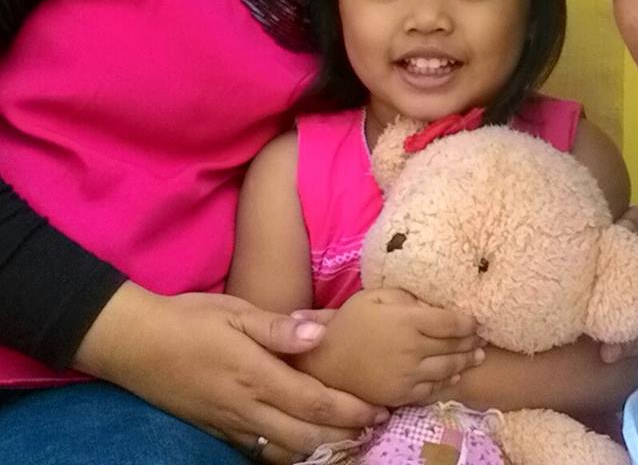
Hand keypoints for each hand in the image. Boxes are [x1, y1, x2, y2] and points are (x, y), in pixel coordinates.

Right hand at [73, 282, 384, 463]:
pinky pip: (259, 452)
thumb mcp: (235, 311)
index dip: (349, 410)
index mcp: (257, 376)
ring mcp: (230, 424)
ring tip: (347, 440)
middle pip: (305, 436)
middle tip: (373, 426)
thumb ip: (278, 327)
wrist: (134, 344)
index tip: (377, 409)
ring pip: (283, 451)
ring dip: (319, 449)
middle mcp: (247, 408)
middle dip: (343, 435)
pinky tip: (301, 445)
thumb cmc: (189, 319)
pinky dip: (287, 454)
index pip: (314, 402)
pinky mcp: (215, 430)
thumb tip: (321, 334)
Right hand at [294, 287, 484, 406]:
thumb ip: (408, 297)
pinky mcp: (401, 395)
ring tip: (478, 356)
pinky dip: (447, 381)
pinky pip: (432, 389)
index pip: (451, 322)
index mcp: (409, 321)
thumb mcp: (377, 296)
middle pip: (454, 346)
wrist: (324, 361)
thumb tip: (432, 303)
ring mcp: (408, 375)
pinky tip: (454, 375)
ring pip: (447, 369)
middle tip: (482, 337)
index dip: (468, 321)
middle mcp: (413, 349)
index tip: (475, 319)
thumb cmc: (350, 321)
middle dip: (471, 341)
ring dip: (466, 362)